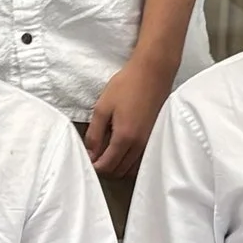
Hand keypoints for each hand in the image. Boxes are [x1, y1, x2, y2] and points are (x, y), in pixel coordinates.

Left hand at [82, 49, 176, 178]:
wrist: (153, 72)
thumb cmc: (127, 85)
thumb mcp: (102, 108)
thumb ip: (95, 134)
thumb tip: (90, 154)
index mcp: (125, 138)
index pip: (107, 166)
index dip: (94, 167)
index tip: (87, 160)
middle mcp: (140, 145)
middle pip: (120, 171)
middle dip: (105, 169)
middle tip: (95, 157)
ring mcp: (150, 142)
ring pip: (132, 168)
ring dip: (118, 166)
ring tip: (107, 153)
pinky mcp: (155, 136)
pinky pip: (141, 159)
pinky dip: (130, 161)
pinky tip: (122, 148)